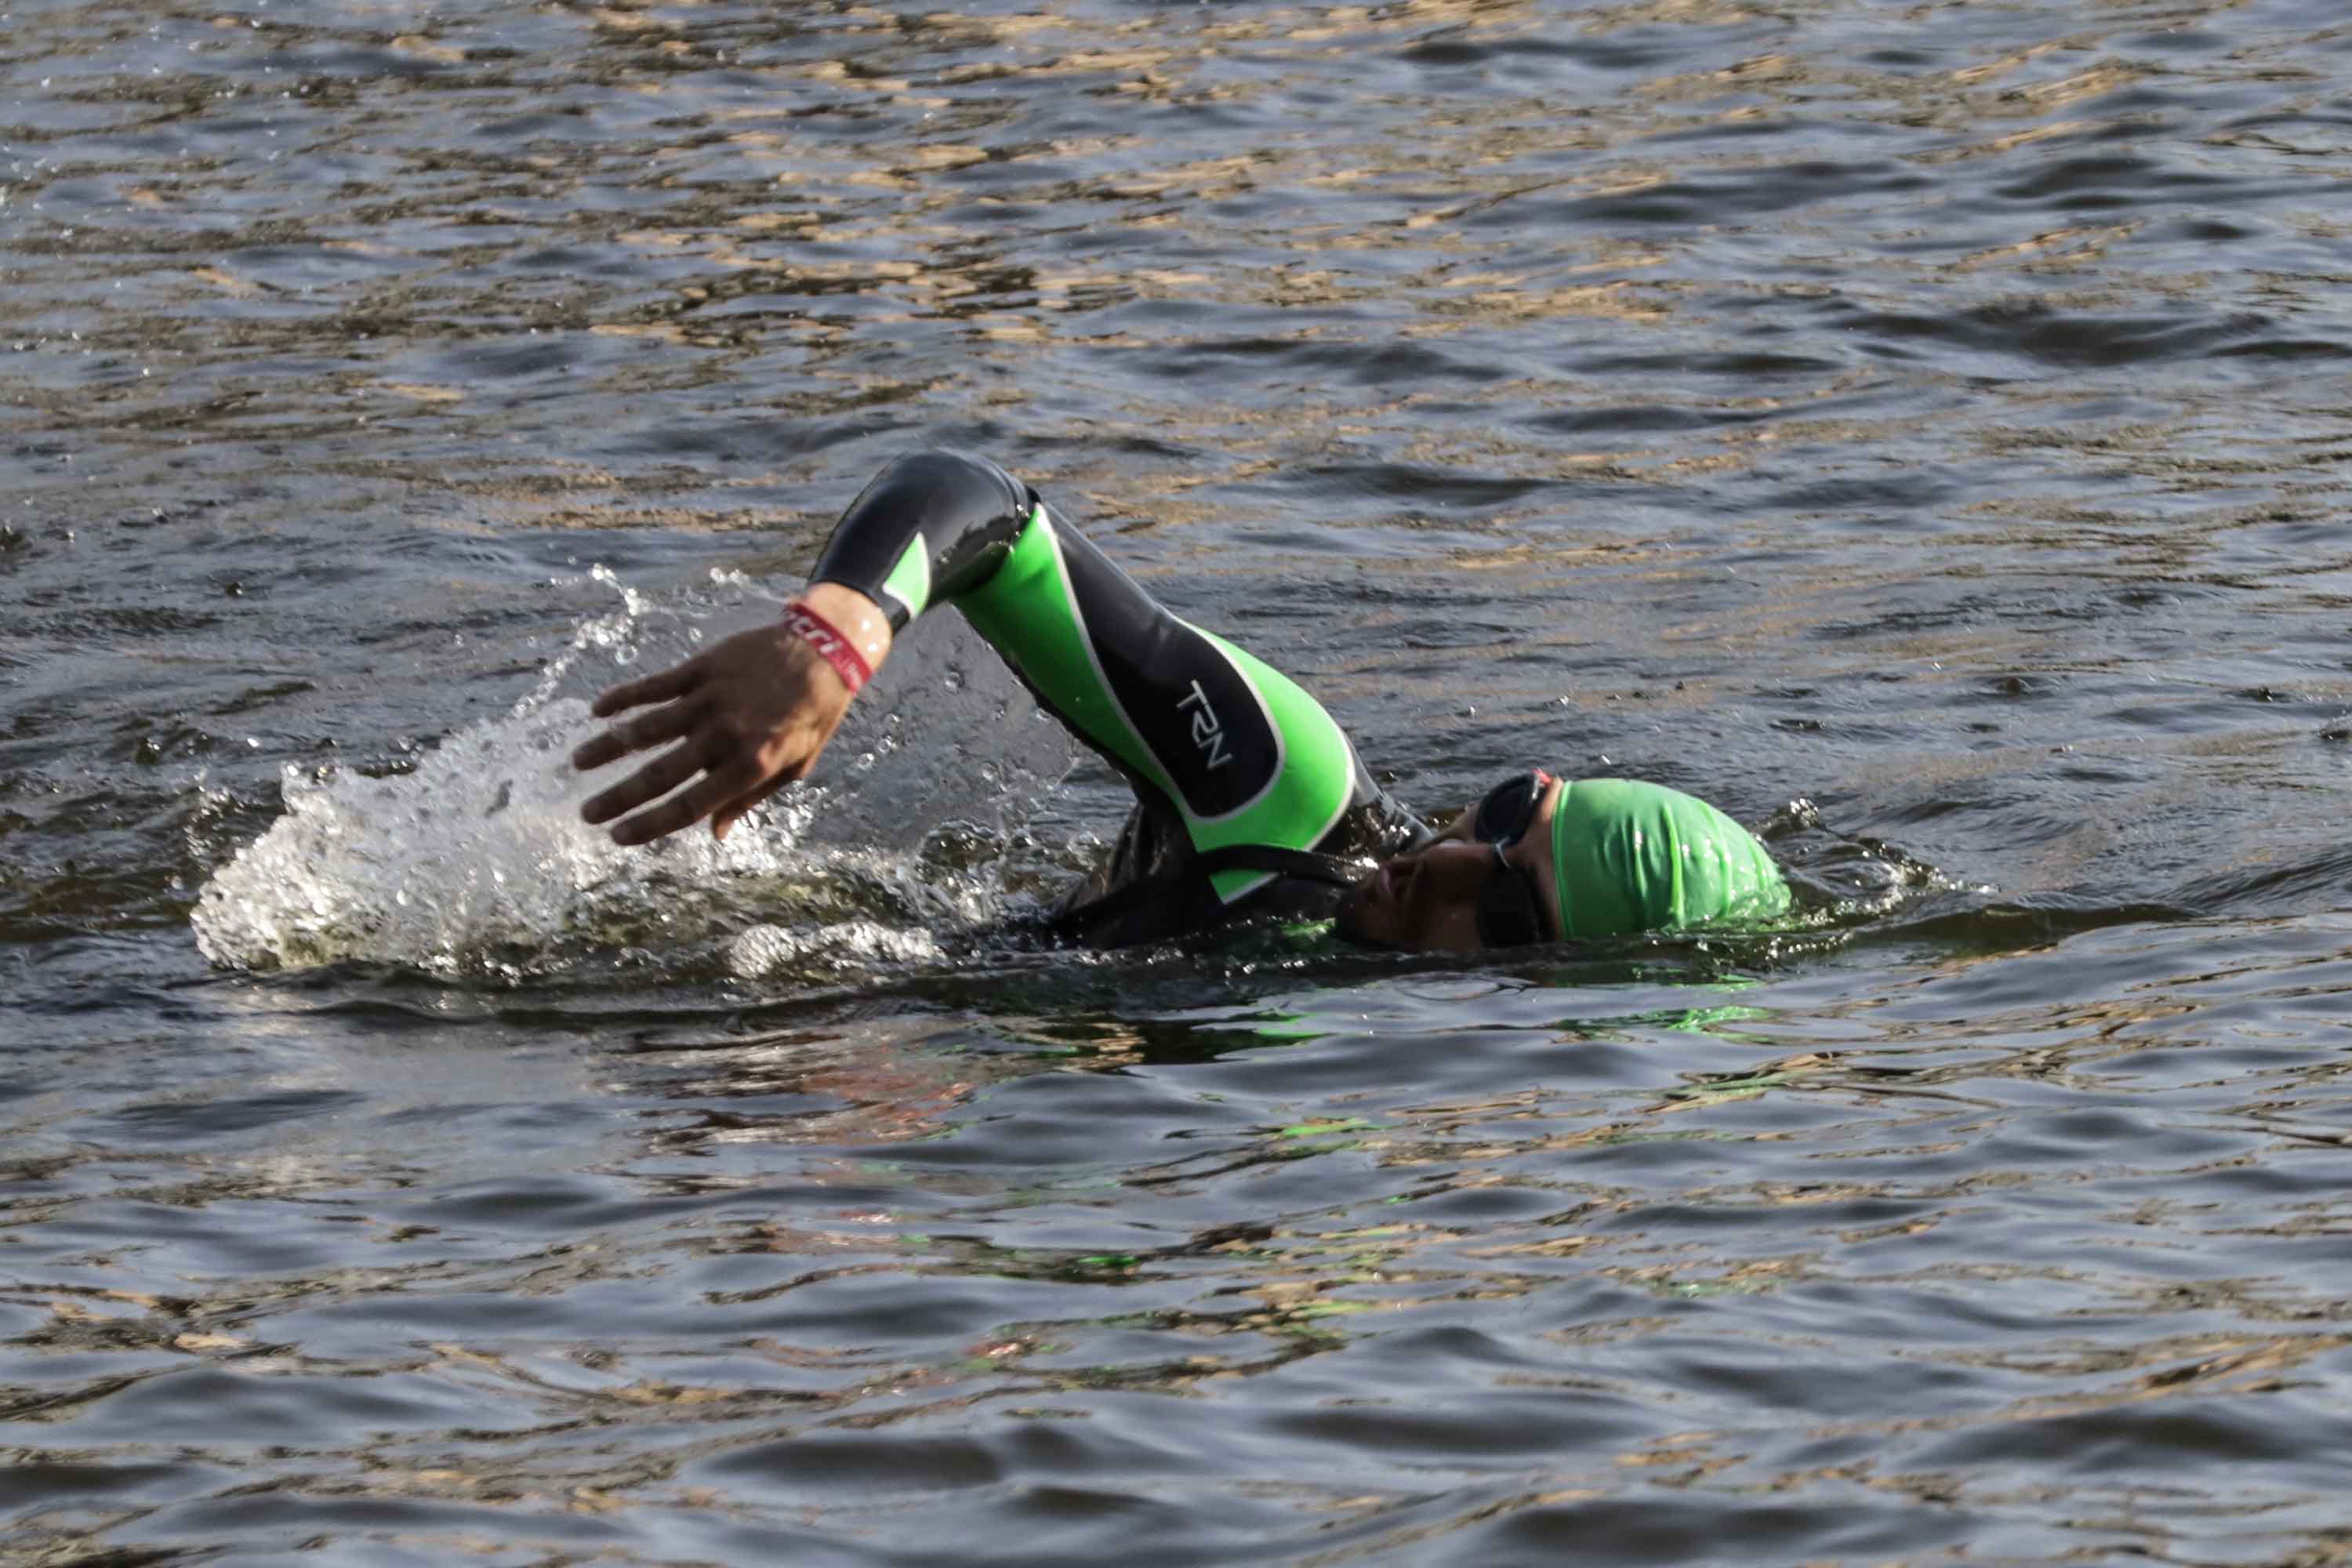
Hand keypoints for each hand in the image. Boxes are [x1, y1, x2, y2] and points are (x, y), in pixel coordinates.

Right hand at [571, 586, 892, 845]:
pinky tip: (598, 710)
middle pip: (660, 773)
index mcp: (750, 765)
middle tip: (586, 813)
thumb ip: (751, 798)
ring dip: (608, 747)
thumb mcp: (794, 768)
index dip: (651, 824)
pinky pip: (655, 686)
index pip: (689, 805)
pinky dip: (624, 697)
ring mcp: (710, 700)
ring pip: (647, 728)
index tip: (618, 837)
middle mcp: (725, 735)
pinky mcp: (702, 669)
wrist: (825, 652)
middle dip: (618, 797)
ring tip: (578, 763)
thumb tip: (715, 833)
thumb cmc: (812, 716)